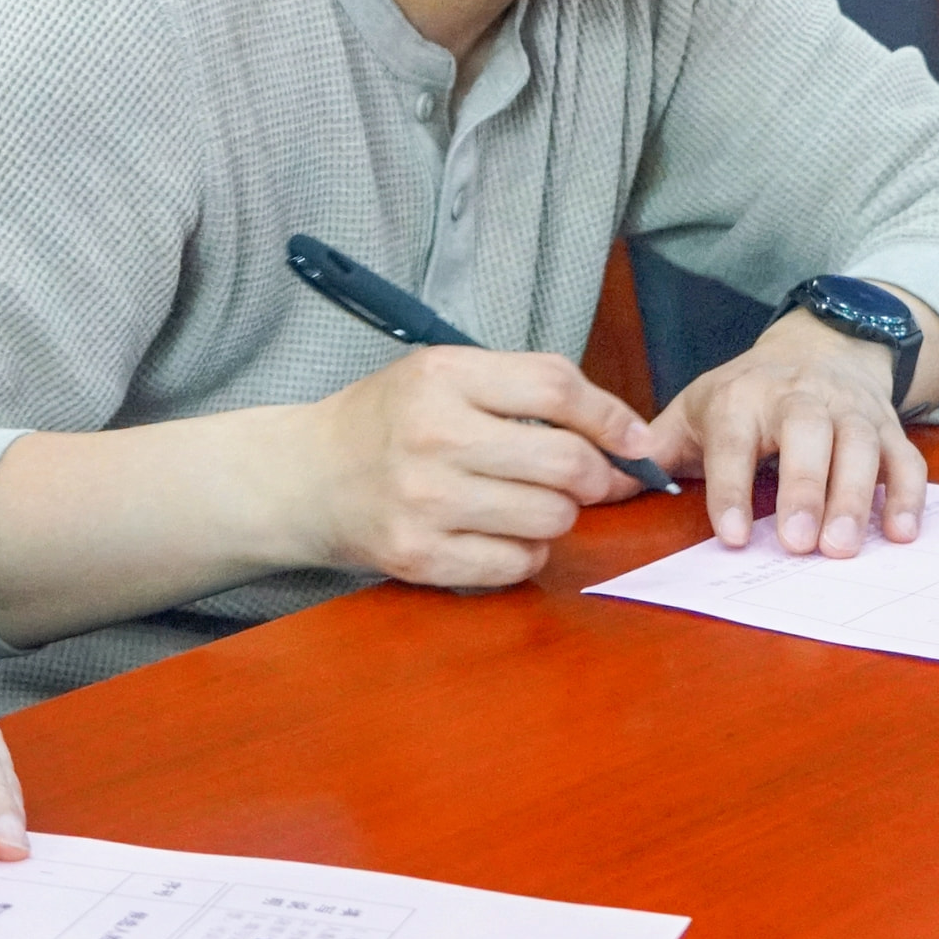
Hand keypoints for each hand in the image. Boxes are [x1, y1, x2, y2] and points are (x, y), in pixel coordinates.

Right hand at [302, 344, 661, 591]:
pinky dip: (527, 553)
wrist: (304, 478)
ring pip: (550, 519)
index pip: (557, 389)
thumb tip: (625, 435)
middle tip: (590, 480)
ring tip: (532, 503)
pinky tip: (504, 535)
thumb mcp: (443, 374)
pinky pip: (516, 564)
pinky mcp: (419, 557)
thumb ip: (525, 388)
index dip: (612, 418)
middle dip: (595, 477)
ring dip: (559, 515)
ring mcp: (424, 502)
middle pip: (565, 463)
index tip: (634, 441)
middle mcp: (433, 437)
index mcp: (442, 377)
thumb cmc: (388, 422)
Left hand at [642, 296, 938, 558]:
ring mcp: (849, 411)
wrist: (818, 346)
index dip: (731, 487)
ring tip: (845, 548)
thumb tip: (606, 481)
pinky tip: (901, 532)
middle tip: (800, 545)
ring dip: (856, 497)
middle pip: (806, 435)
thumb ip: (656, 449)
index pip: (734, 440)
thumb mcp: (696, 409)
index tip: (731, 535)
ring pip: (859, 446)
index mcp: (742, 396)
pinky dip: (908, 495)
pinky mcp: (887, 427)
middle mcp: (799, 398)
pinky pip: (905, 458)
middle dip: (805, 489)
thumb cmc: (747, 394)